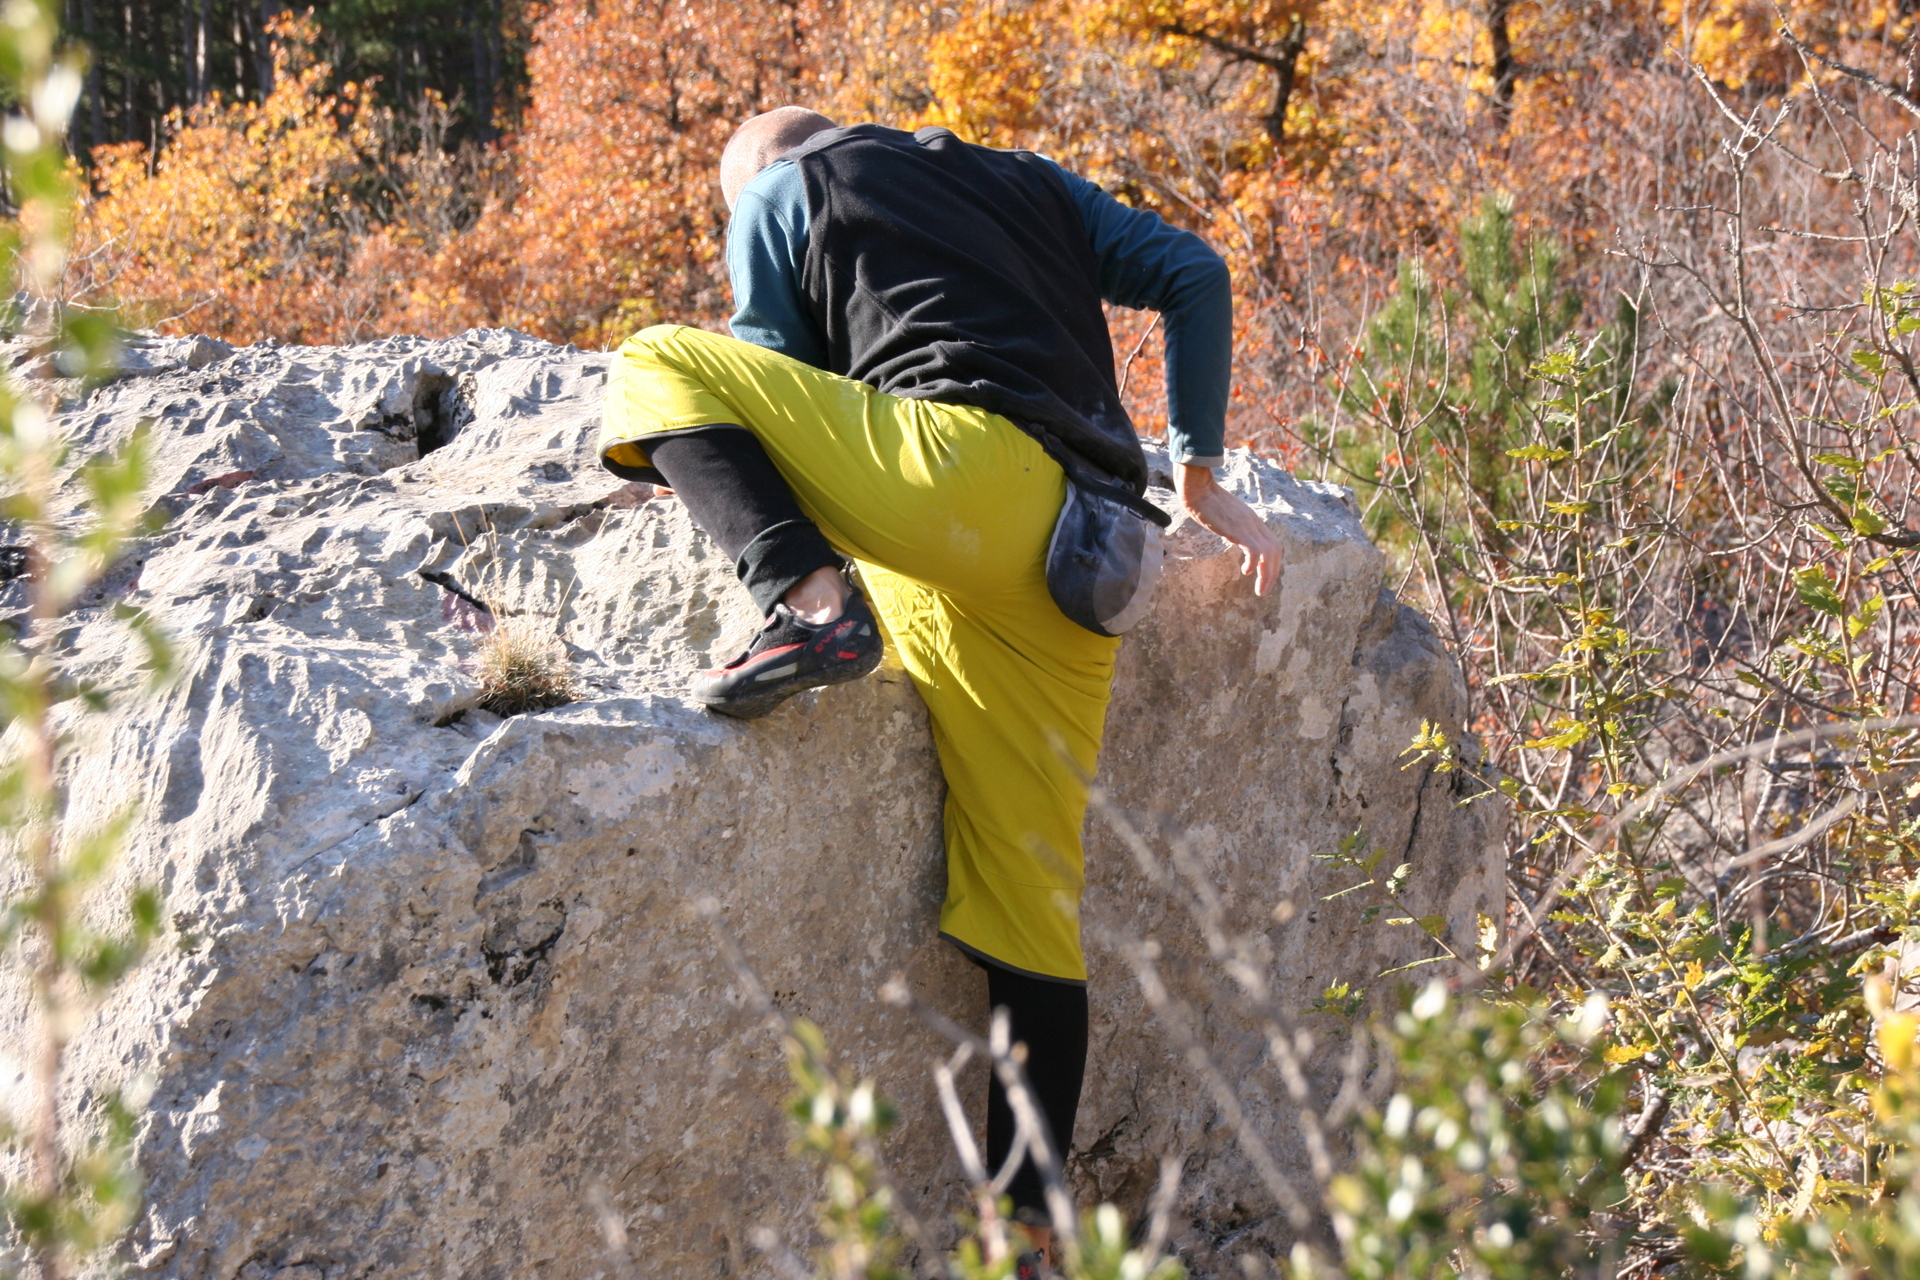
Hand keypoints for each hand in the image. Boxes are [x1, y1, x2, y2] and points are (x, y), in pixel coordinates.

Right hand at [1174, 462, 1280, 594]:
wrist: (1199, 489)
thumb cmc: (1206, 502)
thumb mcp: (1226, 516)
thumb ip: (1233, 525)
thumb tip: (1232, 534)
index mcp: (1253, 521)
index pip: (1272, 544)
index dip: (1272, 563)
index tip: (1265, 577)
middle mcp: (1254, 524)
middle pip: (1275, 550)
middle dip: (1272, 573)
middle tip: (1263, 591)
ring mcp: (1247, 526)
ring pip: (1268, 553)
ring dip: (1267, 574)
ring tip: (1259, 590)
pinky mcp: (1238, 530)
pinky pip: (1254, 550)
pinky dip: (1254, 563)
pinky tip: (1245, 572)